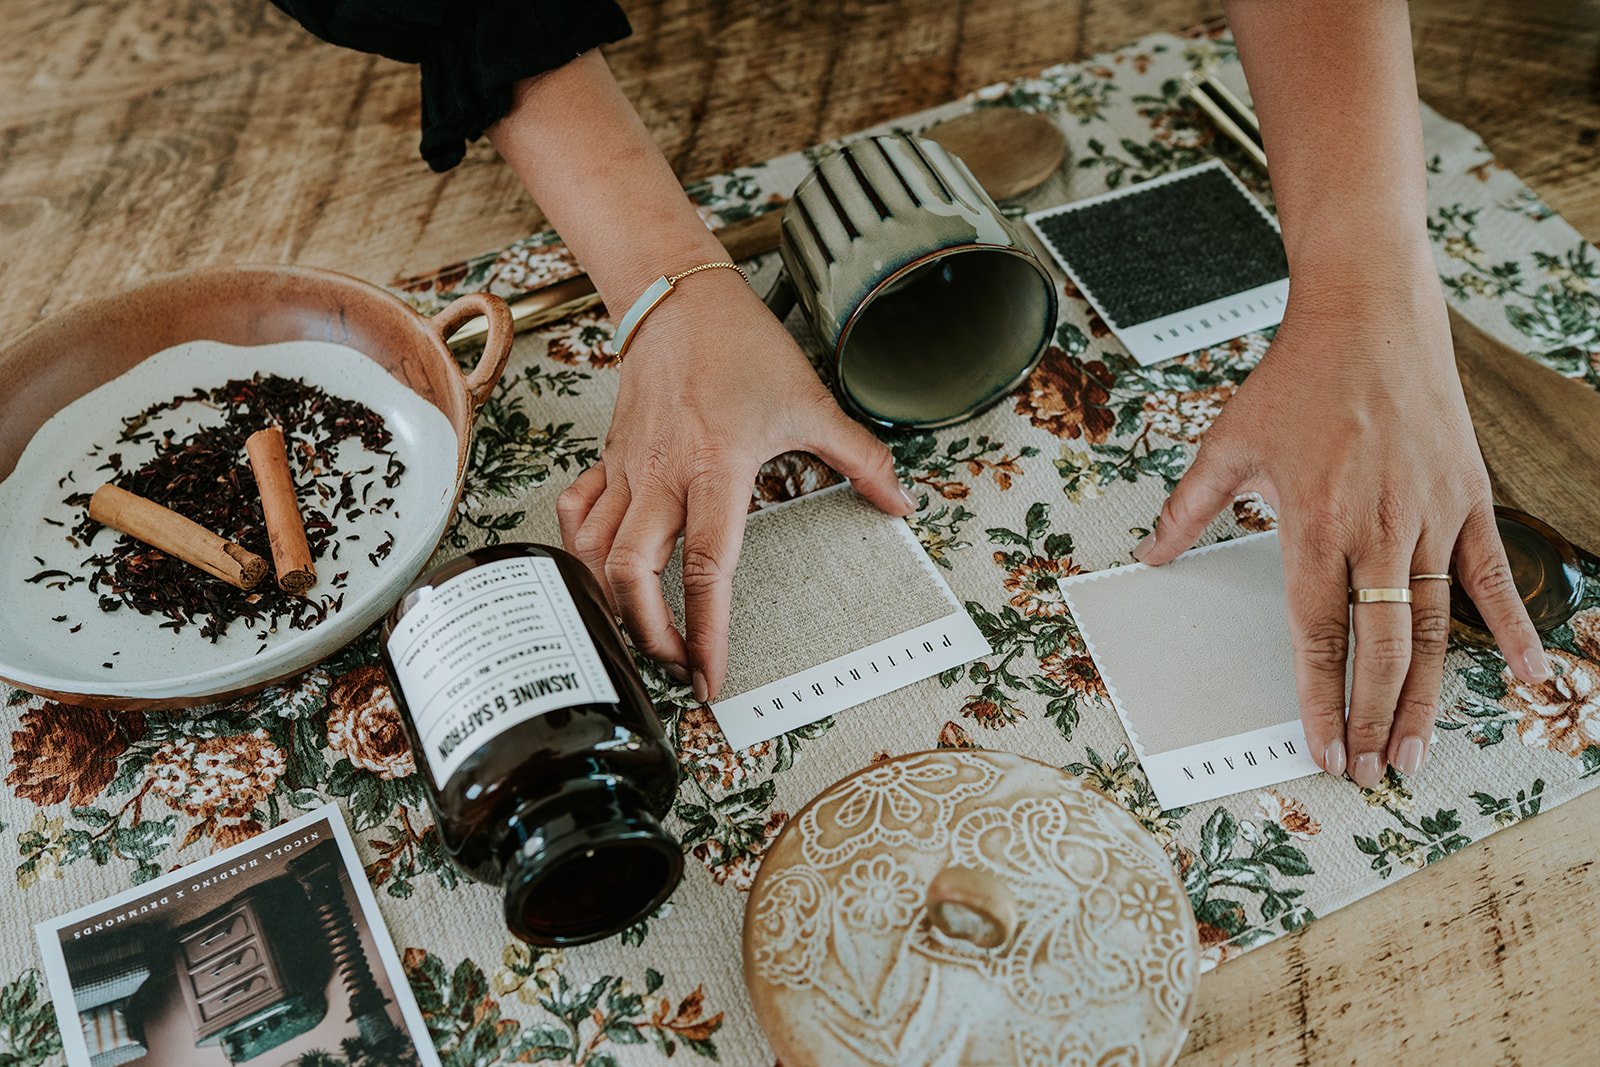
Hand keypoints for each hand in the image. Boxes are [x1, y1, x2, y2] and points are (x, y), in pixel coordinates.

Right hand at [556, 269, 912, 702]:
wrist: (679, 297)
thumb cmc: (740, 345)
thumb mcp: (812, 402)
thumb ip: (861, 459)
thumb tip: (900, 501)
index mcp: (715, 467)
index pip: (706, 567)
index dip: (707, 630)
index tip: (710, 674)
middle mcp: (662, 475)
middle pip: (633, 575)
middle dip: (650, 634)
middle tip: (676, 664)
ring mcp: (628, 470)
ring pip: (596, 553)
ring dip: (613, 603)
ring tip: (640, 633)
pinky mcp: (608, 460)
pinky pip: (578, 516)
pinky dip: (581, 552)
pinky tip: (601, 575)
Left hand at [1134, 253, 1549, 787]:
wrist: (1368, 312)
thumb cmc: (1296, 378)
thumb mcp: (1226, 443)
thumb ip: (1188, 510)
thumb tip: (1149, 557)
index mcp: (1315, 522)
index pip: (1318, 633)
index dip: (1320, 698)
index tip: (1319, 747)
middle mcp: (1379, 528)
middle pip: (1380, 647)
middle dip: (1370, 717)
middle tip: (1366, 772)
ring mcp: (1432, 515)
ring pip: (1436, 627)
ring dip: (1427, 697)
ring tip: (1414, 752)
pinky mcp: (1470, 498)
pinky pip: (1494, 576)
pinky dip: (1514, 628)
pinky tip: (1530, 678)